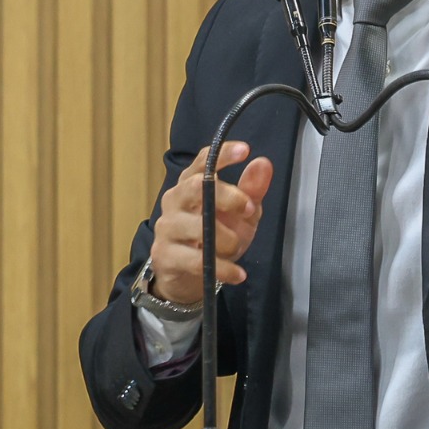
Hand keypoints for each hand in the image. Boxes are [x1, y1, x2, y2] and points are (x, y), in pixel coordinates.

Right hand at [149, 141, 272, 304]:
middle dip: (226, 196)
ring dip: (225, 238)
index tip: (244, 150)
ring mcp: (167, 226)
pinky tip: (237, 274)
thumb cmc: (216, 238)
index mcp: (193, 183)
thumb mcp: (241, 215)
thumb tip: (263, 163)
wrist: (189, 277)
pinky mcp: (164, 254)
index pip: (204, 161)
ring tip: (236, 248)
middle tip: (248, 208)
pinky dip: (222, 268)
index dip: (222, 153)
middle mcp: (175, 199)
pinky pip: (196, 260)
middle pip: (196, 187)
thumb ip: (252, 190)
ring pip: (196, 226)